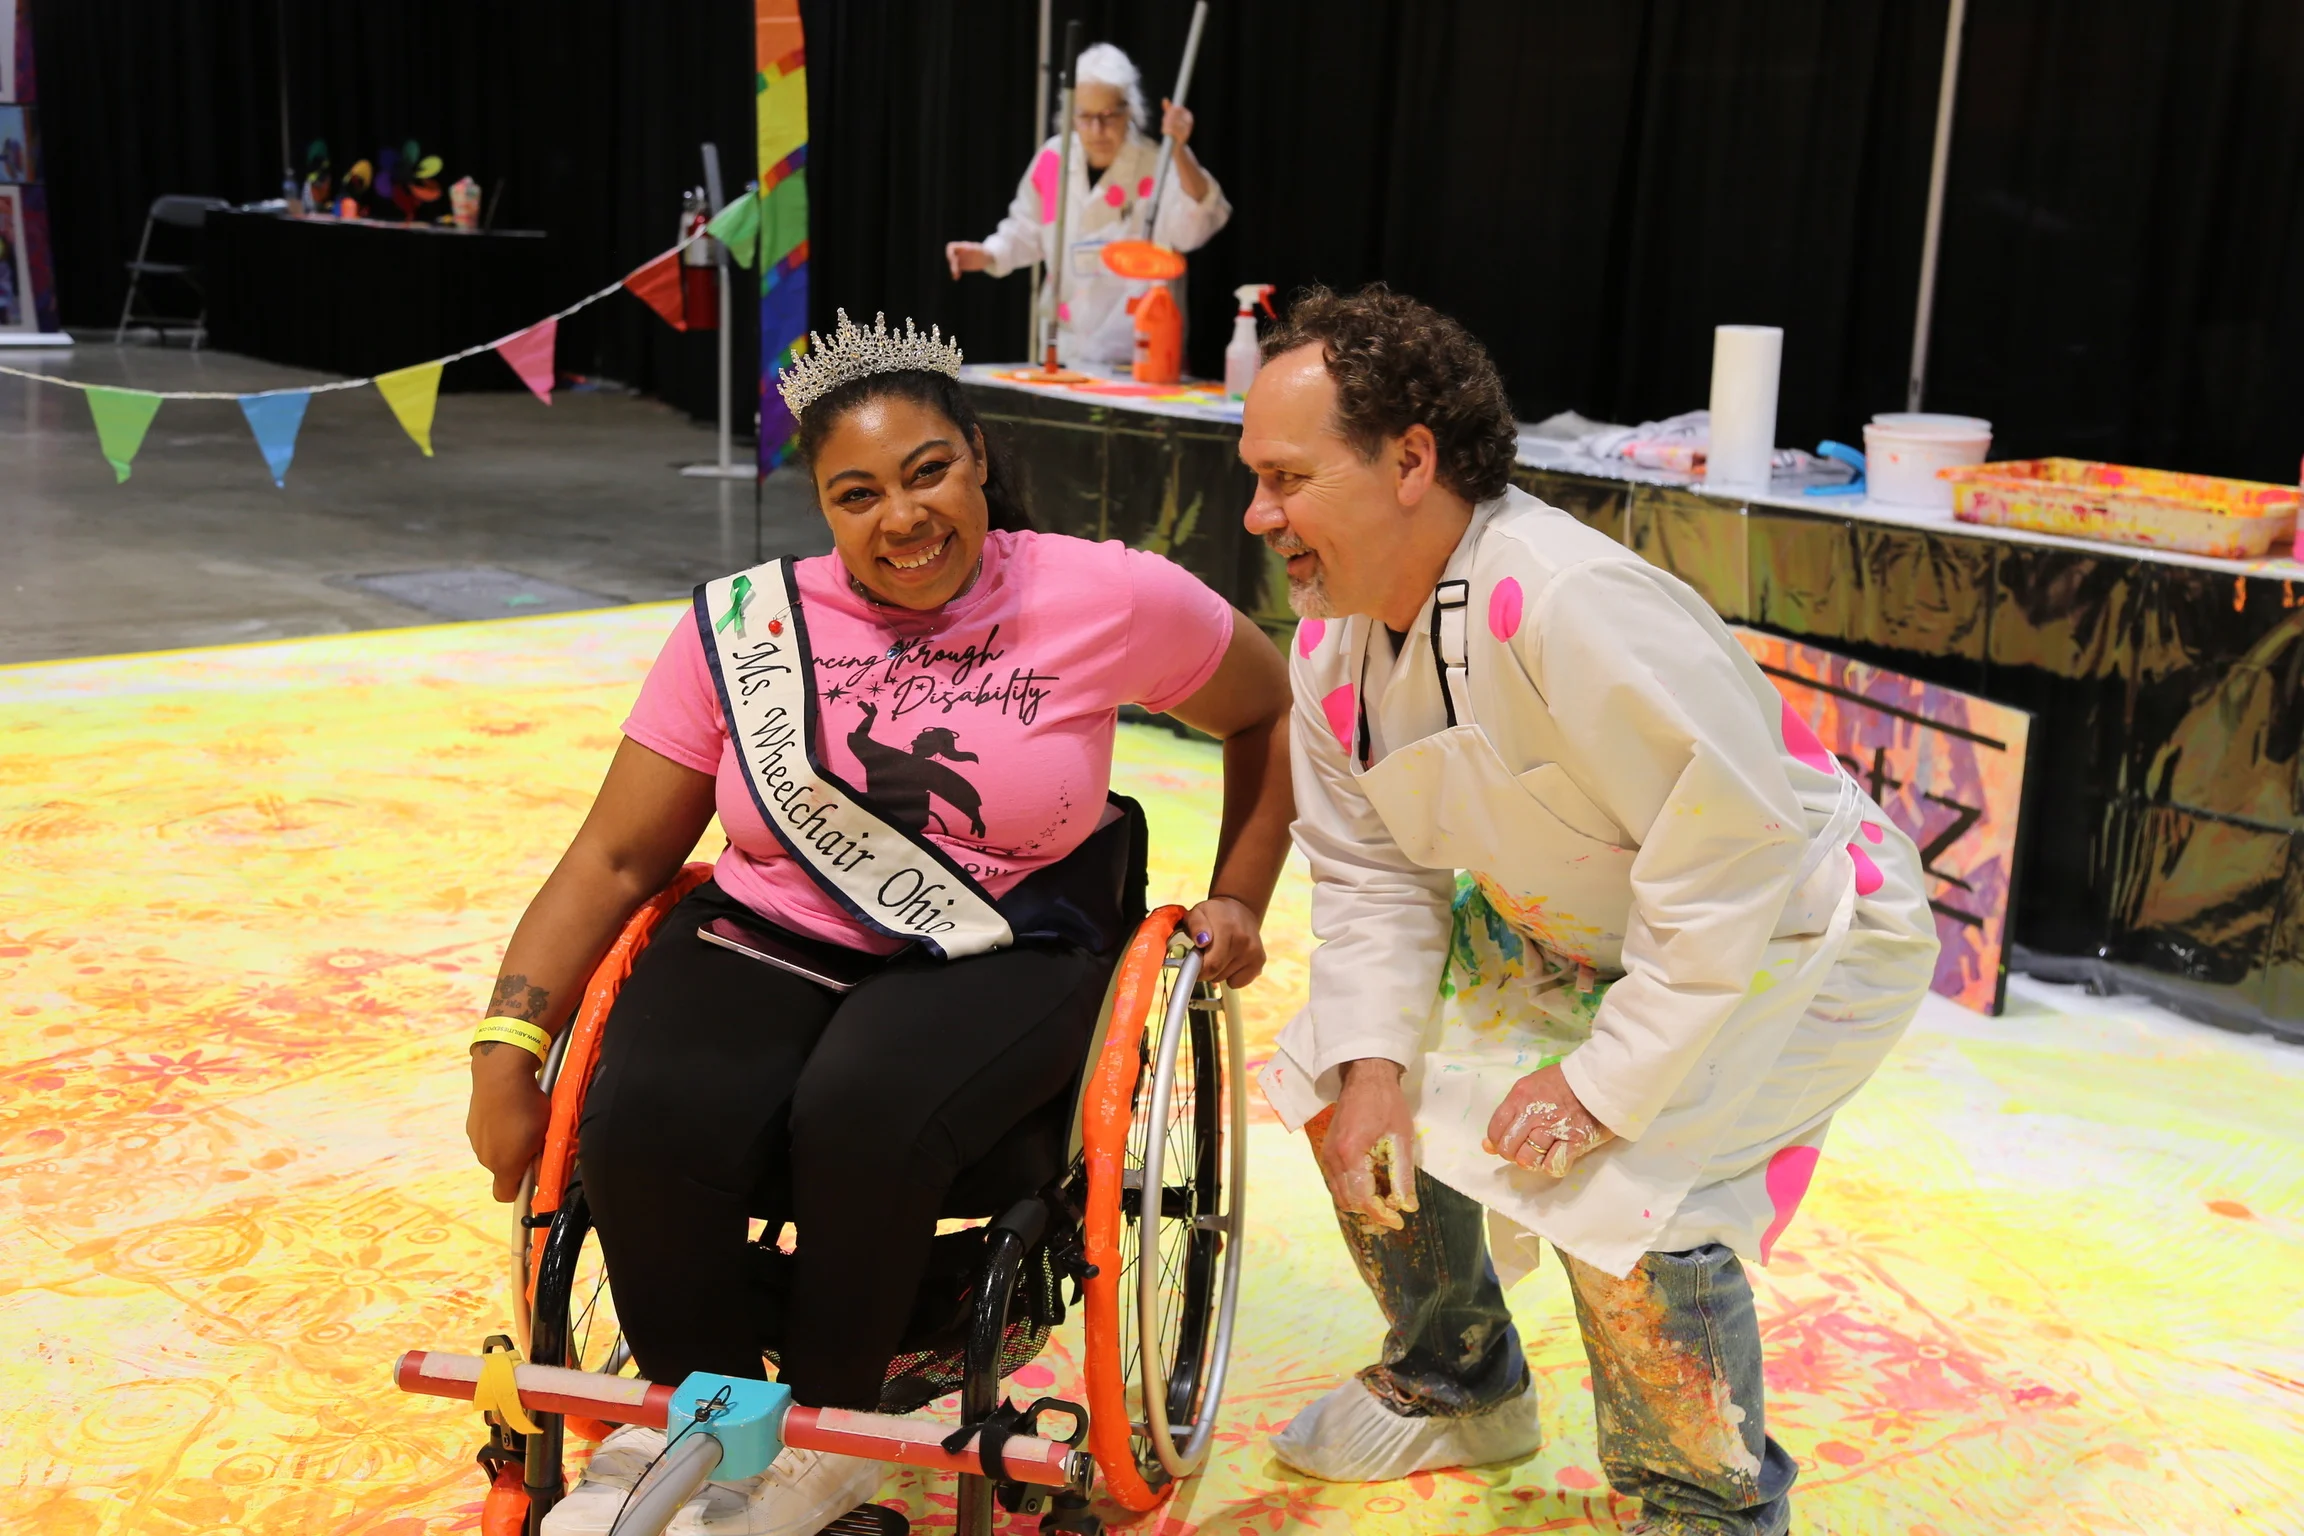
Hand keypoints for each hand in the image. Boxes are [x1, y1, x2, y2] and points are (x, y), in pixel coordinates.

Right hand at [466, 1045, 550, 1202]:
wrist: (500, 1074)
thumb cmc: (527, 1104)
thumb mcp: (545, 1134)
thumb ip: (543, 1160)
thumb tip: (542, 1177)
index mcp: (504, 1165)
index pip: (505, 1195)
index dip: (519, 1192)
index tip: (530, 1181)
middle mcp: (486, 1157)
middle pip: (503, 1171)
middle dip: (518, 1163)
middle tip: (534, 1142)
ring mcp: (476, 1141)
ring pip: (495, 1152)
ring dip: (507, 1145)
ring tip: (522, 1123)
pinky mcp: (472, 1126)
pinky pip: (488, 1137)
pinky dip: (497, 1131)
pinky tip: (508, 1113)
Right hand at [946, 240, 993, 279]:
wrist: (989, 257)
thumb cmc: (986, 253)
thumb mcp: (983, 252)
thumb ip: (978, 251)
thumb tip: (973, 250)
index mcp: (964, 246)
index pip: (951, 247)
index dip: (949, 253)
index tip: (954, 259)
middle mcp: (960, 252)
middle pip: (951, 256)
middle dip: (952, 263)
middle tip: (956, 271)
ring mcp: (960, 258)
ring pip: (952, 263)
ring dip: (953, 269)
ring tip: (956, 276)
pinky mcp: (962, 265)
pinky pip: (956, 269)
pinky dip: (955, 273)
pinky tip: (956, 278)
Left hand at [1160, 99, 1194, 145]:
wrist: (1177, 147)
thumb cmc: (1174, 131)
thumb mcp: (1171, 119)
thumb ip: (1168, 109)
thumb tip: (1164, 99)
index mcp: (1189, 116)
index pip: (1176, 109)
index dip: (1169, 112)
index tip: (1166, 117)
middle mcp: (1190, 122)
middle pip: (1174, 115)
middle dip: (1167, 119)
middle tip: (1164, 123)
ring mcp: (1187, 129)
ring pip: (1172, 122)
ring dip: (1166, 125)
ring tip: (1164, 129)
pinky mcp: (1183, 137)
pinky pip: (1172, 130)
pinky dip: (1167, 131)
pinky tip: (1165, 132)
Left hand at [1183, 893, 1264, 986]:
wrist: (1240, 909)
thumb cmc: (1214, 914)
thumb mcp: (1198, 913)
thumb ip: (1195, 925)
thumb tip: (1202, 941)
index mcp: (1227, 929)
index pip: (1211, 965)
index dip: (1198, 970)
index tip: (1193, 964)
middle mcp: (1244, 942)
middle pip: (1217, 975)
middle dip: (1206, 970)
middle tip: (1204, 955)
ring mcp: (1254, 952)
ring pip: (1226, 979)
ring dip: (1218, 971)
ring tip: (1219, 953)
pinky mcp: (1259, 961)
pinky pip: (1238, 982)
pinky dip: (1231, 976)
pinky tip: (1231, 960)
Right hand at [1317, 1058, 1418, 1229]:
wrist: (1366, 1076)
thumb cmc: (1387, 1103)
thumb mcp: (1401, 1138)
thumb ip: (1402, 1175)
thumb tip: (1407, 1206)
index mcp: (1351, 1154)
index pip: (1363, 1199)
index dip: (1381, 1215)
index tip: (1399, 1221)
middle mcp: (1333, 1157)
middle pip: (1348, 1201)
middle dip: (1371, 1211)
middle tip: (1394, 1210)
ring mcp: (1327, 1154)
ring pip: (1340, 1194)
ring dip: (1361, 1202)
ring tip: (1384, 1199)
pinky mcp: (1327, 1151)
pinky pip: (1336, 1182)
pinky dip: (1352, 1190)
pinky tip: (1371, 1185)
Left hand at [1483, 1062, 1614, 1177]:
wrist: (1601, 1078)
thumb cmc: (1566, 1081)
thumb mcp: (1531, 1086)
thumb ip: (1510, 1113)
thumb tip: (1488, 1146)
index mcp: (1519, 1097)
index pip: (1495, 1130)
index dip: (1499, 1142)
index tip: (1510, 1142)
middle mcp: (1532, 1114)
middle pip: (1508, 1148)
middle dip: (1514, 1154)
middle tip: (1528, 1148)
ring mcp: (1553, 1128)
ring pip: (1527, 1160)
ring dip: (1534, 1160)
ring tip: (1545, 1151)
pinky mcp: (1574, 1141)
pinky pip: (1553, 1166)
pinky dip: (1553, 1166)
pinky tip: (1558, 1155)